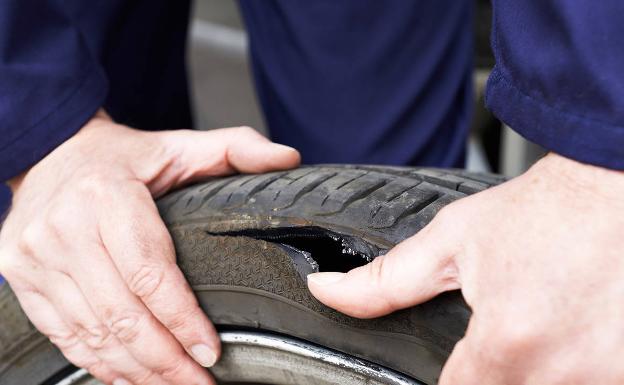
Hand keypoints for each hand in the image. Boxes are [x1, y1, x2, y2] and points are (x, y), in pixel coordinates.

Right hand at [0, 110, 299, 384]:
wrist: (51, 153)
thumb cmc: (124, 158)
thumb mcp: (180, 145)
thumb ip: (237, 148)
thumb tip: (289, 160)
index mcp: (105, 195)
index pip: (149, 273)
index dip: (183, 320)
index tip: (211, 352)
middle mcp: (62, 228)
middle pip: (121, 313)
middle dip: (165, 359)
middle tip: (200, 383)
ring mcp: (35, 257)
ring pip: (92, 332)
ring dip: (136, 370)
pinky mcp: (21, 277)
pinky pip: (62, 333)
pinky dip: (98, 362)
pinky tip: (130, 377)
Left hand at [308, 153, 623, 384]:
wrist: (618, 184)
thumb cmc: (546, 210)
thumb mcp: (454, 239)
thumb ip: (386, 281)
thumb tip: (326, 291)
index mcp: (508, 344)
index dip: (450, 374)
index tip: (457, 355)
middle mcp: (564, 375)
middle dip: (494, 366)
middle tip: (512, 318)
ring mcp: (611, 378)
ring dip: (538, 366)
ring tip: (542, 318)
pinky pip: (590, 381)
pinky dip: (574, 365)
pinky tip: (568, 329)